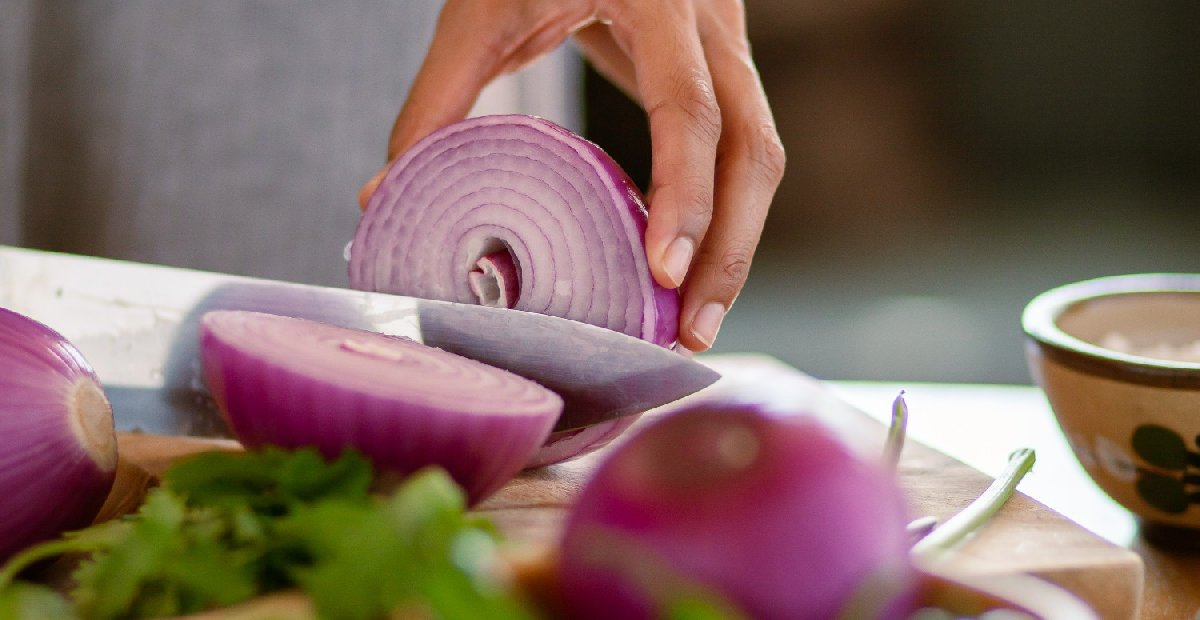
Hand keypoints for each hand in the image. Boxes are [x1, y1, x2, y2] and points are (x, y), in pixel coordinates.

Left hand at [359, 0, 784, 352]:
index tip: (662, 270)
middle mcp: (711, 23)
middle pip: (752, 149)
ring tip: (696, 321)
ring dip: (736, 244)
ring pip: (762, 158)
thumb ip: (437, 100)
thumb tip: (383, 194)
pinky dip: (723, 216)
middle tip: (690, 330)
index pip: (690, 107)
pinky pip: (745, 152)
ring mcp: (730, 46)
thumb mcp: (483, 12)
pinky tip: (690, 269)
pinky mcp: (726, 73)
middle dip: (728, 249)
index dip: (684, 193)